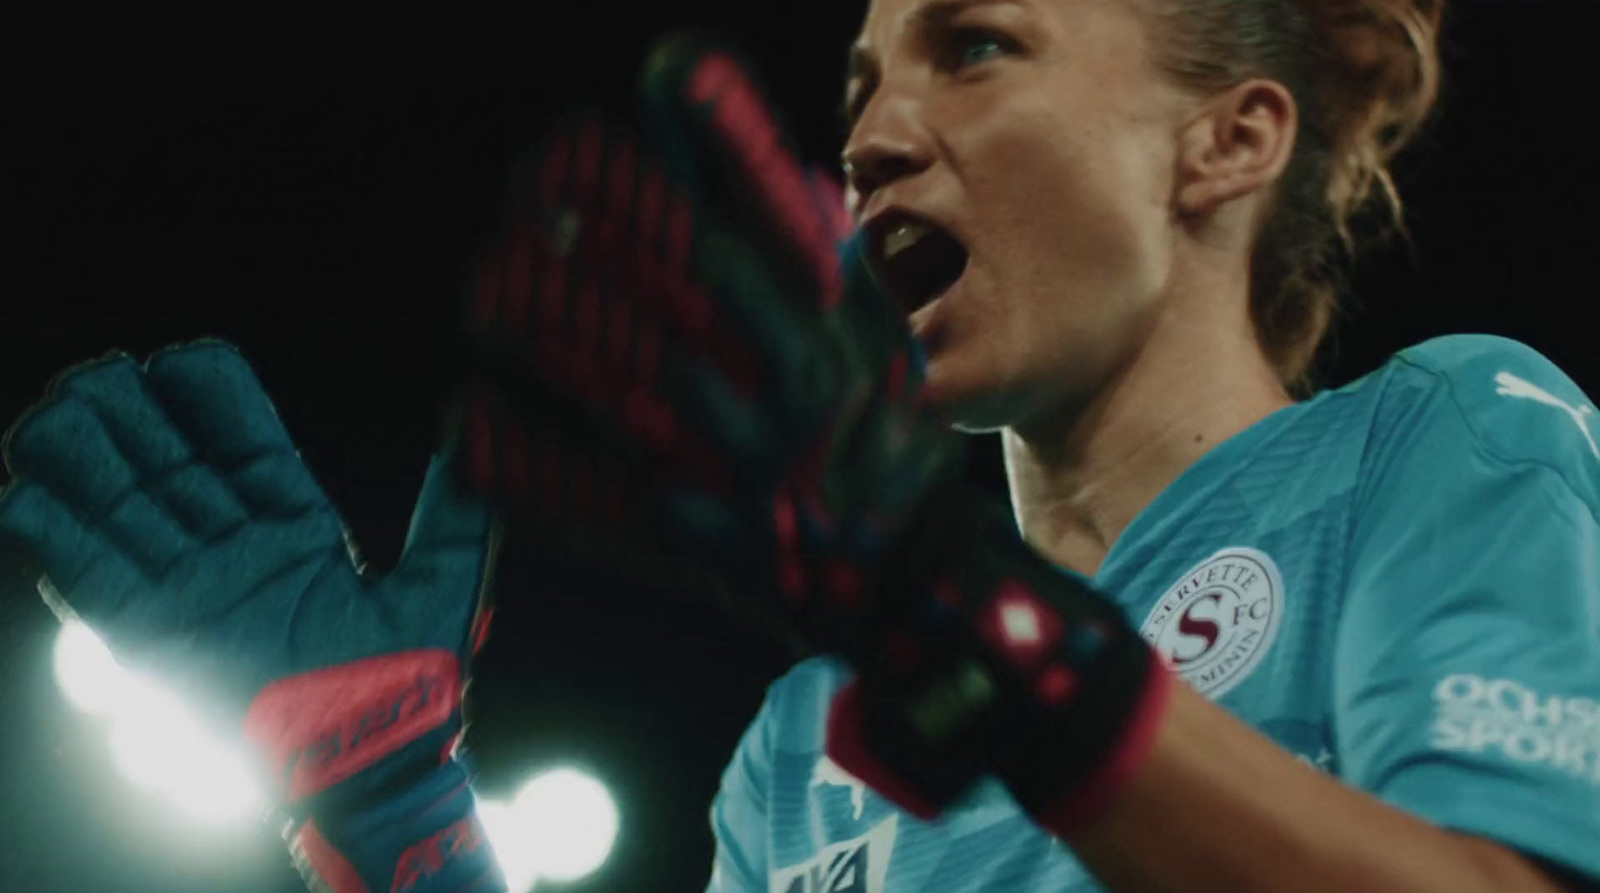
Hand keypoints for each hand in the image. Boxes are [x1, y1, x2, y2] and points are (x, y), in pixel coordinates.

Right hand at [0, 341, 501, 891]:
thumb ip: (457, 511)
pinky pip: (95, 579)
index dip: (214, 398)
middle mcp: (235, 551)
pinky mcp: (156, 639)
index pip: (245, 444)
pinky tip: (26, 491)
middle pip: (170, 463)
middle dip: (132, 414)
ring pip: (122, 509)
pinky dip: (58, 536)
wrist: (374, 769)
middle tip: (103, 372)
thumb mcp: (444, 584)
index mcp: (296, 530)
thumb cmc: (414, 684)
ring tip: (59, 407)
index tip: (186, 356)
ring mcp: (191, 591)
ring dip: (84, 458)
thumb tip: (477, 431)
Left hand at [456, 32, 1169, 832]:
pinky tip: (471, 424)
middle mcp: (799, 403)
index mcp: (838, 342)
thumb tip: (779, 169)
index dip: (678, 189)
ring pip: (641, 396)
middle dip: (603, 252)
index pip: (751, 246)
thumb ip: (828, 265)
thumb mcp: (881, 346)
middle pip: (684, 311)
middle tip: (531, 202)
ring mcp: (750, 477)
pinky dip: (535, 469)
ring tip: (490, 291)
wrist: (911, 584)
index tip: (608, 135)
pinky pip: (607, 503)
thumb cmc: (884, 442)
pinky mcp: (706, 542)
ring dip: (560, 341)